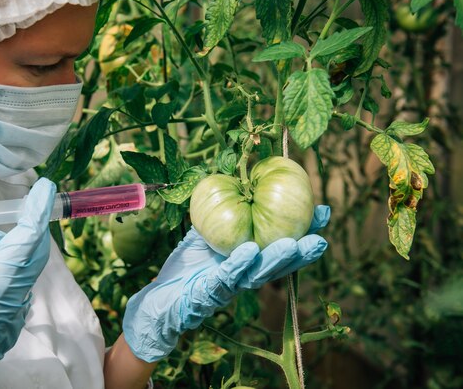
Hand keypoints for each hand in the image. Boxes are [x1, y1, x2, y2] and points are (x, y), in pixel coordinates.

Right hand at [0, 178, 55, 388]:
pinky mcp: (10, 326)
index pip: (30, 236)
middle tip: (26, 206)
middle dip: (34, 225)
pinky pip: (21, 290)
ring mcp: (15, 314)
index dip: (40, 210)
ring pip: (29, 272)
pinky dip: (13, 271)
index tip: (48, 189)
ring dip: (20, 249)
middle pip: (36, 252)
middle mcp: (15, 295)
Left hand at [123, 205, 329, 362]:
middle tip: (322, 238)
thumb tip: (237, 185)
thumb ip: (221, 217)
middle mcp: (243, 277)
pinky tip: (250, 251)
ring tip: (295, 245)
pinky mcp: (209, 294)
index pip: (279, 247)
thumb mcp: (204, 236)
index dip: (302, 234)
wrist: (161, 299)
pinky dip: (238, 266)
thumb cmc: (185, 268)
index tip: (323, 213)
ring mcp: (228, 288)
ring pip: (258, 276)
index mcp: (247, 262)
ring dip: (277, 262)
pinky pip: (226, 279)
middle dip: (301, 253)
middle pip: (277, 266)